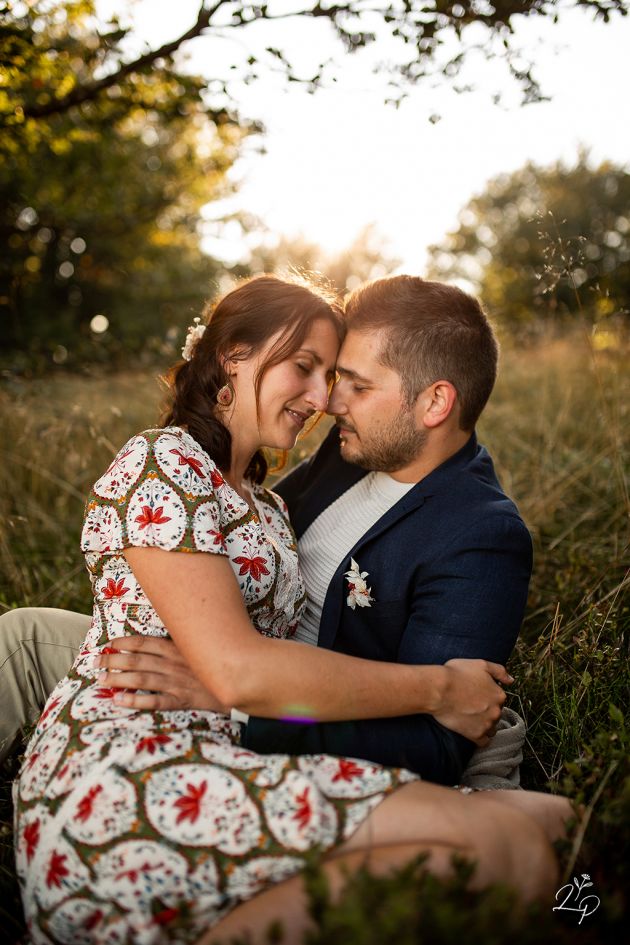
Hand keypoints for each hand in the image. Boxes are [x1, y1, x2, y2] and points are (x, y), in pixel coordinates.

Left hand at [95, 635, 225, 712]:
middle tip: (96, 663)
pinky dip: (136, 701)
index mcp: (177, 648)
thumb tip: (161, 633)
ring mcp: (177, 683)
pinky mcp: (182, 700)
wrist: (241, 683)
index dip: (124, 643)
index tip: (109, 644)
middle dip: (114, 660)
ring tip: (102, 680)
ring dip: (119, 679)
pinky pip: (155, 701)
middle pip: (137, 660)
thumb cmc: (218, 662)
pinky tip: (119, 700)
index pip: (144, 643)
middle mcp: (174, 664)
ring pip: (142, 679)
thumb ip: (181, 640)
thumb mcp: (199, 646)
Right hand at [433, 658, 511, 745]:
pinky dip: (479, 737)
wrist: (438, 690)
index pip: (498, 699)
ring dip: (484, 724)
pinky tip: (470, 730)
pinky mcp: (476, 735)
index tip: (475, 694)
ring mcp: (487, 724)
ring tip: (469, 717)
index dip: (487, 696)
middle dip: (486, 710)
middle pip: (495, 714)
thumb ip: (499, 671)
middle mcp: (497, 711)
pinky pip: (483, 742)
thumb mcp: (481, 664)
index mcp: (499, 694)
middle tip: (470, 704)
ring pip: (491, 728)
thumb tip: (511, 680)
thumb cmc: (456, 674)